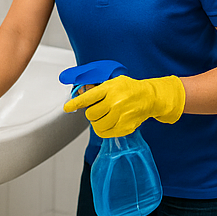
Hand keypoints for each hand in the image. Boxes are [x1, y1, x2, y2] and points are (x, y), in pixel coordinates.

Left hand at [63, 74, 185, 138]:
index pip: (88, 97)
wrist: (149, 97)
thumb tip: (80, 94)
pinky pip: (105, 133)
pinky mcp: (124, 127)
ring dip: (98, 122)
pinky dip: (105, 129)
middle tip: (100, 109)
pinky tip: (111, 122)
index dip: (75, 103)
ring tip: (106, 116)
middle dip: (92, 113)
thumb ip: (98, 89)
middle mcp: (115, 101)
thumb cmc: (130, 89)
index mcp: (110, 88)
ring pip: (97, 125)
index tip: (67, 107)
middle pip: (91, 114)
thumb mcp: (114, 82)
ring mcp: (120, 115)